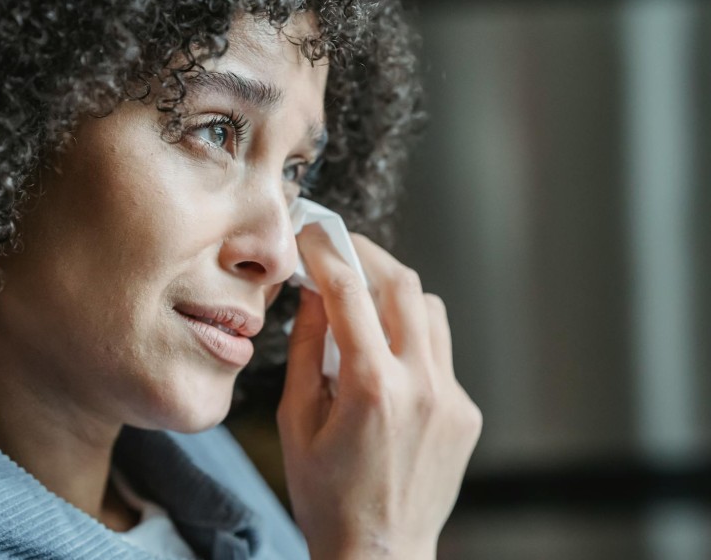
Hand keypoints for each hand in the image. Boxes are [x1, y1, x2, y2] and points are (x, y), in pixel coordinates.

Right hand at [277, 225, 481, 559]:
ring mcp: (450, 398)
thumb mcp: (295, 421)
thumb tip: (314, 297)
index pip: (348, 293)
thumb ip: (304, 351)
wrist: (380, 554)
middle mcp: (421, 385)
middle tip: (340, 250)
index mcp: (371, 388)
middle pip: (403, 285)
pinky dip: (411, 340)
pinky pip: (440, 352)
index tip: (312, 234)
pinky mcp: (466, 411)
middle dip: (367, 256)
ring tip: (364, 304)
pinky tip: (387, 362)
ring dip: (394, 295)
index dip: (326, 252)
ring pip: (429, 310)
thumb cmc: (326, 496)